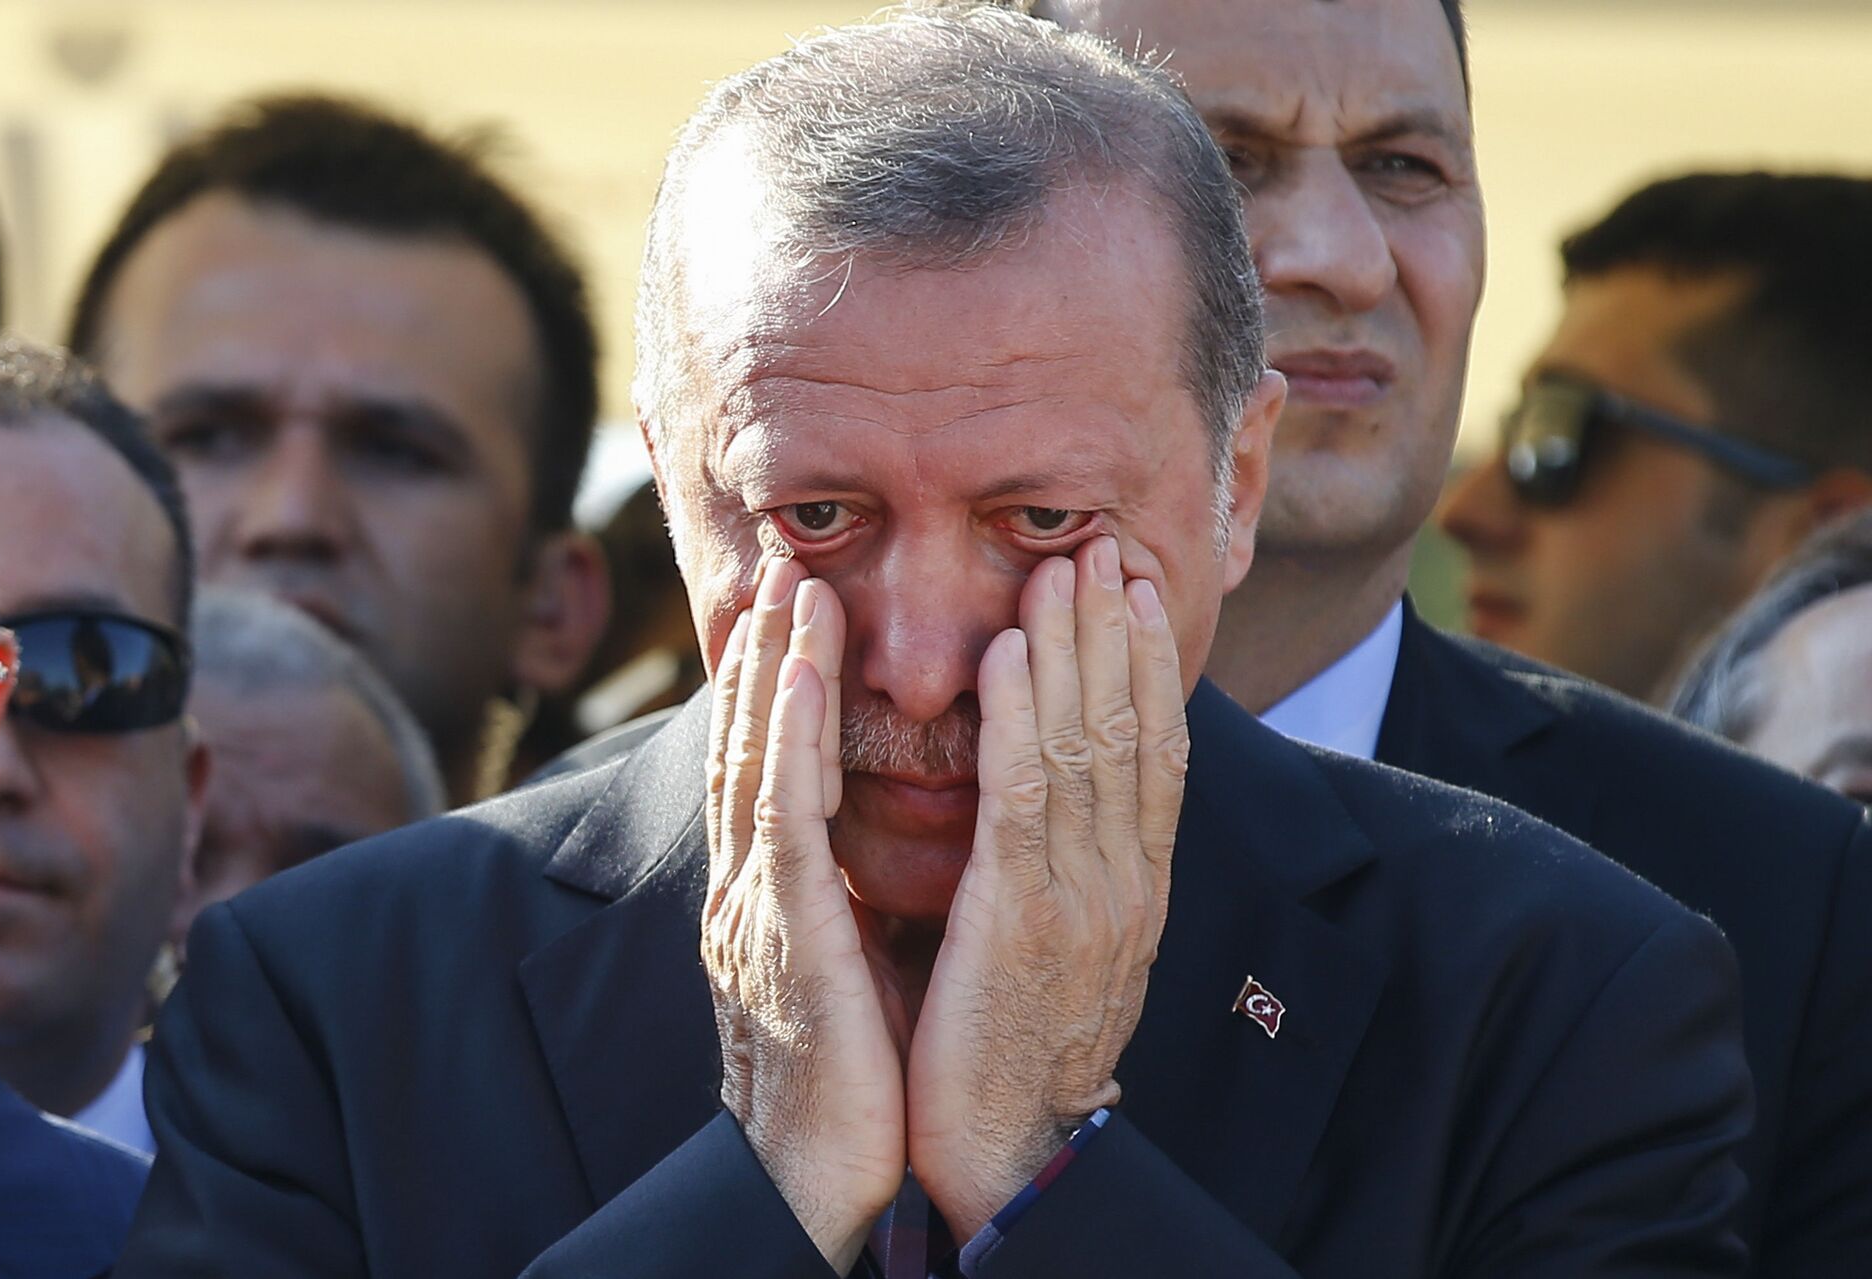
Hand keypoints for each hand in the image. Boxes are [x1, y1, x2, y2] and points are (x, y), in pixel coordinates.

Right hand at [702, 556, 903, 1271]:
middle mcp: (750, 888)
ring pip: (755, 761)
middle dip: (763, 652)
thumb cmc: (846, 1080)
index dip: (776, 685)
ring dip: (770, 666)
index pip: (770, 767)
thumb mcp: (845, 968)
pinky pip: (779, 818)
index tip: (796, 610)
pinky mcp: (781, 934)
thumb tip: (869, 850)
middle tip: (781, 563)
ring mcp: (755, 906)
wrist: (816, 1177)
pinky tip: (789, 675)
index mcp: (772, 897)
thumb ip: (844, 899)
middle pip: (748, 746)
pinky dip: (781, 737)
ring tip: (789, 584)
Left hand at [906, 536, 1188, 1240]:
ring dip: (1074, 647)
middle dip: (1117, 632)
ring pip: (1086, 744)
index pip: (1156, 753)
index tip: (1139, 593)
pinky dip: (1021, 713)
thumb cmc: (1020, 1046)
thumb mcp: (1068, 947)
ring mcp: (1084, 896)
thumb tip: (1064, 802)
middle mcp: (1126, 881)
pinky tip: (1010, 652)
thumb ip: (1072, 871)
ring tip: (1064, 569)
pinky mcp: (1023, 915)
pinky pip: (1025, 793)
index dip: (1151, 666)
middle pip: (1131, 729)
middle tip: (1105, 547)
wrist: (1011, 1152)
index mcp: (1137, 887)